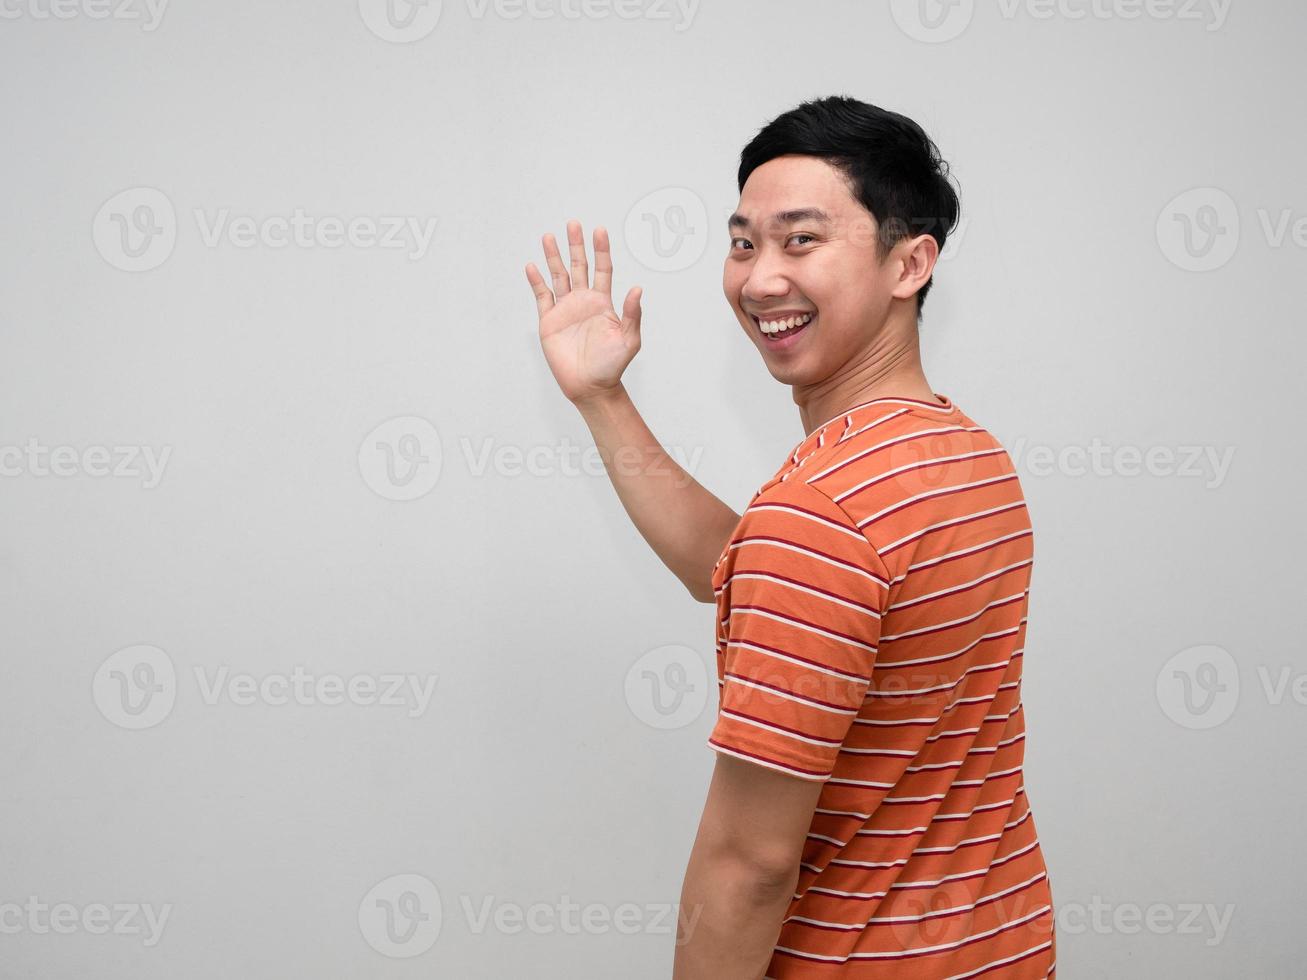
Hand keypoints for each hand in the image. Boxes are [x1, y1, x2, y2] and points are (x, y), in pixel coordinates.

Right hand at [525, 219, 642, 405]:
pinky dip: (536, 281)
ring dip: (554, 257)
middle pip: (579, 266)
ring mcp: (565, 309)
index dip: (601, 250)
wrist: (590, 386)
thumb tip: (638, 288)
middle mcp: (583, 301)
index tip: (599, 230)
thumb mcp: (629, 340)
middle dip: (576, 245)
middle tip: (573, 224)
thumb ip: (632, 314)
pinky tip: (532, 266)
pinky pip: (542, 296)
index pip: (602, 269)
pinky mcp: (549, 321)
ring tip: (549, 236)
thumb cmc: (612, 365)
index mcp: (603, 302)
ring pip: (558, 276)